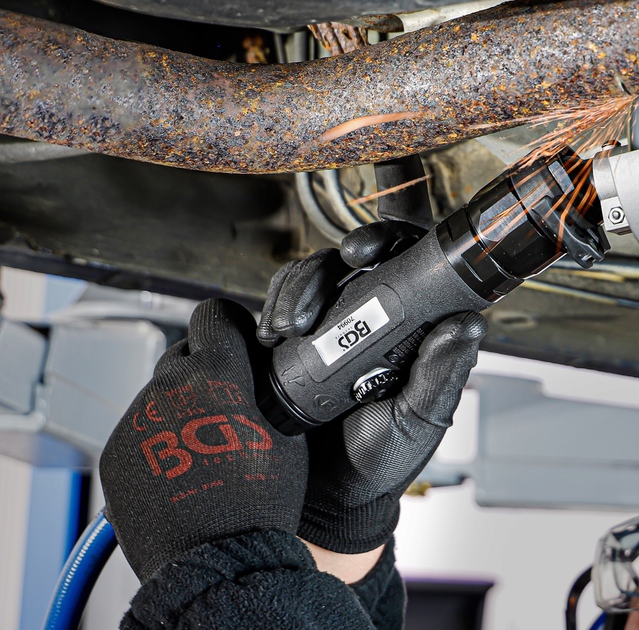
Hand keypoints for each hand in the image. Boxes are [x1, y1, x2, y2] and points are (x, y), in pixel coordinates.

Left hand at [100, 299, 307, 581]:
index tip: (236, 340)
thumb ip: (265, 390)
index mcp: (216, 375)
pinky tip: (182, 470)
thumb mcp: (286, 435)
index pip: (214, 315)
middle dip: (205, 373)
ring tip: (206, 451)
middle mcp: (168, 389)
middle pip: (184, 355)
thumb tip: (260, 370)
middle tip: (228, 409)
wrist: (216, 561)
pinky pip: (139, 430)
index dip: (230, 327)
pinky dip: (159, 441)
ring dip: (182, 409)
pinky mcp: (114, 452)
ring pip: (161, 395)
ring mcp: (136, 421)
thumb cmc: (258, 503)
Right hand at [257, 222, 487, 553]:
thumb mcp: (418, 419)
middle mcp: (372, 319)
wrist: (325, 499)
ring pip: (314, 276)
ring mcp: (329, 327)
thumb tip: (469, 323)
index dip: (393, 238)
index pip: (410, 263)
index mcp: (413, 329)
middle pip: (355, 259)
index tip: (373, 250)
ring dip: (300, 288)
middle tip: (337, 268)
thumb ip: (440, 374)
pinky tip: (271, 336)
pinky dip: (273, 308)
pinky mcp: (292, 342)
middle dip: (339, 257)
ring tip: (291, 328)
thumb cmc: (382, 459)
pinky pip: (281, 304)